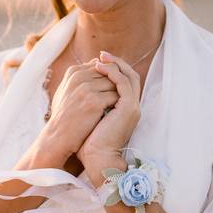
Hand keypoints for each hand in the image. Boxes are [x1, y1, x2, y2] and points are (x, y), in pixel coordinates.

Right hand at [26, 59, 119, 169]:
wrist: (57, 137)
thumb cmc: (63, 117)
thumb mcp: (65, 91)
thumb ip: (79, 76)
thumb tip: (96, 62)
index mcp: (73, 72)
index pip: (100, 66)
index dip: (106, 79)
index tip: (106, 92)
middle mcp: (79, 76)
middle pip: (109, 73)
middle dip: (114, 85)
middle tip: (115, 99)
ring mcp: (87, 89)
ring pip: (115, 83)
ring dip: (118, 94)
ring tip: (116, 105)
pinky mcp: (95, 101)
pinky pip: (116, 96)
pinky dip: (117, 104)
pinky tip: (114, 112)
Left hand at [78, 52, 141, 182]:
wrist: (96, 158)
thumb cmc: (90, 144)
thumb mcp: (91, 118)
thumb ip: (92, 105)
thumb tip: (79, 91)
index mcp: (125, 109)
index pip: (124, 82)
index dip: (113, 69)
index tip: (98, 61)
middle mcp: (132, 107)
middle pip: (130, 75)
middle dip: (116, 62)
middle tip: (101, 54)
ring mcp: (132, 107)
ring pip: (129, 76)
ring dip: (115, 64)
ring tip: (100, 58)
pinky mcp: (128, 108)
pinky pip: (123, 83)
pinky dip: (113, 72)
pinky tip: (100, 67)